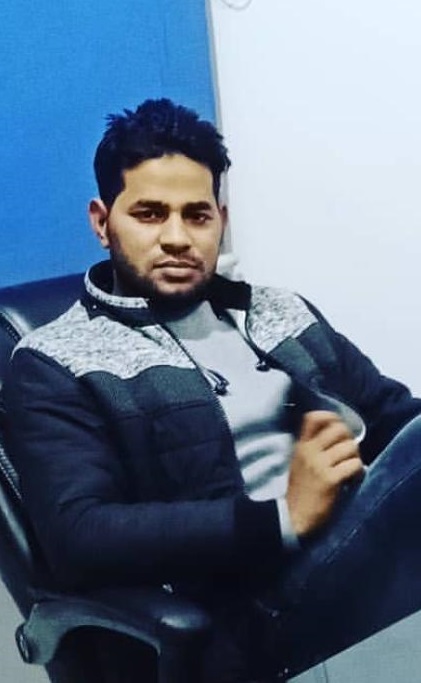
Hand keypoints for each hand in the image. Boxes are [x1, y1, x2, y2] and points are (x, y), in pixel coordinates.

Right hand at [286, 410, 363, 535]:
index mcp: (301, 446)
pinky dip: (359, 472)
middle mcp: (310, 451)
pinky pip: (355, 465)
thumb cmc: (298, 491)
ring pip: (350, 447)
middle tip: (349, 453)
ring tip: (352, 468)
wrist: (293, 517)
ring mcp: (320, 465)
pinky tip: (354, 480)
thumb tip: (336, 438)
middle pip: (338, 429)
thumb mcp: (298, 463)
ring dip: (356, 457)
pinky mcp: (331, 480)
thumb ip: (311, 449)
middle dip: (349, 438)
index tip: (339, 427)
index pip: (313, 418)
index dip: (331, 417)